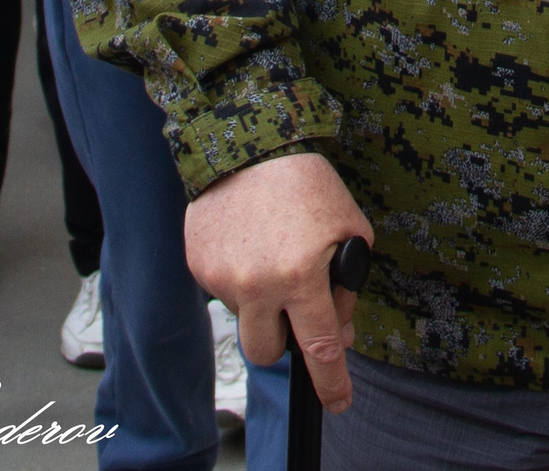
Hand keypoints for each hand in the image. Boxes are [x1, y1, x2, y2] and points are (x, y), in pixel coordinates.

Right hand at [186, 153, 374, 412]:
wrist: (249, 147)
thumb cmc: (308, 187)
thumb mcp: (351, 231)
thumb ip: (346, 289)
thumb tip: (340, 333)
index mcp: (300, 277)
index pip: (319, 348)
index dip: (331, 382)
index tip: (337, 402)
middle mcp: (257, 285)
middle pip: (268, 353)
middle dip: (284, 342)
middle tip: (296, 310)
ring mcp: (222, 279)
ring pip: (246, 319)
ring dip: (262, 302)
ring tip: (273, 254)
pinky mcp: (198, 267)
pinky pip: (224, 292)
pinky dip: (241, 278)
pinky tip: (251, 243)